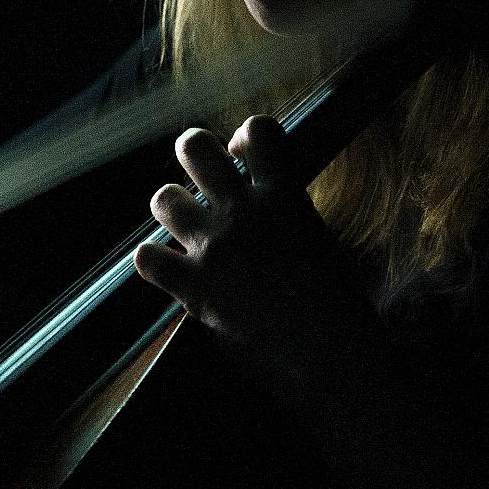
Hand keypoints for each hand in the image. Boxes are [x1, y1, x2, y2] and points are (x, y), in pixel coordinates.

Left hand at [134, 116, 375, 392]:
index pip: (259, 130)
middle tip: (204, 179)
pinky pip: (148, 258)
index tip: (245, 157)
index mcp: (285, 197)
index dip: (245, 138)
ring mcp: (214, 249)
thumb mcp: (323, 242)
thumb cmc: (341, 307)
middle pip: (194, 148)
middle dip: (195, 156)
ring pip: (164, 199)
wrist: (329, 358)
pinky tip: (170, 269)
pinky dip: (155, 262)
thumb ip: (290, 215)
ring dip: (173, 209)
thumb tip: (272, 206)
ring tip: (189, 228)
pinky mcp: (193, 287)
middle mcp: (243, 214)